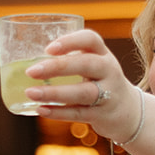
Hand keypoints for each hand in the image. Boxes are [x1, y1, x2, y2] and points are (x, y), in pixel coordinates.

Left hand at [23, 29, 145, 142]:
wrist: (128, 111)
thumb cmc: (100, 83)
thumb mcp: (93, 66)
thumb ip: (69, 61)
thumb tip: (26, 61)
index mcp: (103, 54)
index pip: (91, 40)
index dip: (70, 42)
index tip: (48, 48)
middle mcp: (109, 71)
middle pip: (86, 64)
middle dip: (57, 67)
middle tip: (31, 71)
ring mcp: (108, 94)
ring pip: (83, 92)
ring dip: (54, 93)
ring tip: (31, 93)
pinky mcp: (103, 115)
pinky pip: (79, 113)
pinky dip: (59, 113)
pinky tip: (41, 110)